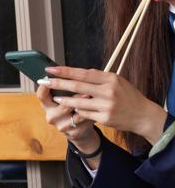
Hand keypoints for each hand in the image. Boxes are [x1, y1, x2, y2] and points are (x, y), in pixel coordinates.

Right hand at [35, 81, 100, 155]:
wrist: (80, 129)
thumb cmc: (73, 108)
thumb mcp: (66, 97)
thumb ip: (65, 86)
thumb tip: (69, 70)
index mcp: (47, 104)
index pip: (41, 94)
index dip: (45, 85)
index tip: (52, 75)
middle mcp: (51, 115)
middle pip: (60, 102)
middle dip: (72, 93)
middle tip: (82, 87)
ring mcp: (61, 125)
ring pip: (74, 110)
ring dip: (83, 102)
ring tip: (90, 95)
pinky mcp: (73, 132)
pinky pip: (83, 119)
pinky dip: (90, 111)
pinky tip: (95, 107)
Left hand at [45, 65, 168, 146]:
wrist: (142, 114)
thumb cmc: (127, 96)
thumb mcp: (117, 81)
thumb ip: (99, 79)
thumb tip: (78, 74)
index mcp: (111, 78)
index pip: (84, 73)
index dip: (66, 71)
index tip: (52, 69)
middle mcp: (108, 91)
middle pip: (78, 86)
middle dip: (59, 83)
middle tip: (45, 81)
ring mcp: (106, 105)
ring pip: (79, 102)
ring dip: (65, 100)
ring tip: (56, 97)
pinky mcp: (105, 118)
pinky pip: (85, 114)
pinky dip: (78, 111)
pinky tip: (74, 109)